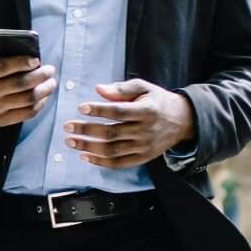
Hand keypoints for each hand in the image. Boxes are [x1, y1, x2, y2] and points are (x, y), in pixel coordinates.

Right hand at [0, 17, 53, 128]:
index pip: (2, 67)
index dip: (21, 63)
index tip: (36, 59)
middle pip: (19, 85)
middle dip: (39, 76)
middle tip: (50, 70)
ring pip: (25, 100)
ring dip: (43, 91)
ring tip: (51, 82)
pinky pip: (24, 114)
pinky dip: (37, 106)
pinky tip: (43, 97)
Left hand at [64, 78, 195, 168]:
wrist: (182, 120)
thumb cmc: (158, 101)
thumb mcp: (144, 88)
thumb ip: (121, 89)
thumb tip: (98, 89)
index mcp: (146, 111)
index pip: (119, 111)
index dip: (99, 110)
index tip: (81, 107)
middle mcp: (145, 130)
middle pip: (112, 132)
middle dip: (87, 130)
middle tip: (67, 127)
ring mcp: (144, 146)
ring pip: (112, 150)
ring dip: (89, 147)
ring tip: (70, 141)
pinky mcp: (143, 157)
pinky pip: (119, 163)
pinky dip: (101, 161)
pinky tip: (85, 156)